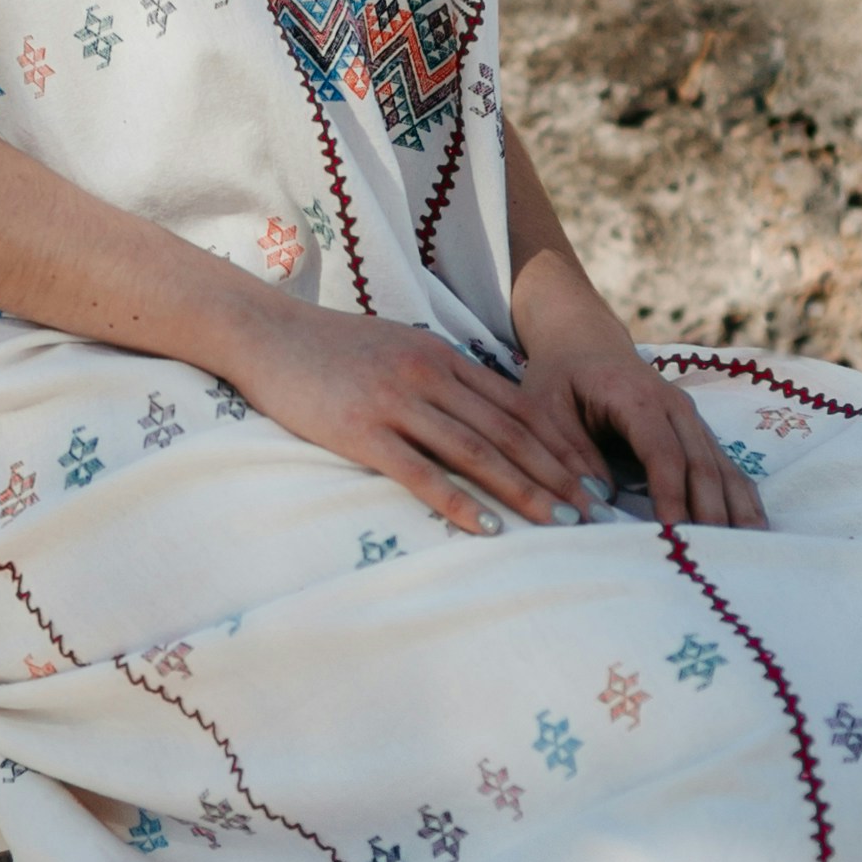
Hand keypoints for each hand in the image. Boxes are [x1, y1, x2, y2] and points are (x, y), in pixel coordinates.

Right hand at [220, 297, 607, 538]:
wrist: (265, 334)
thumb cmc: (330, 347)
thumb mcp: (398, 346)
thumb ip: (441, 374)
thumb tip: (483, 409)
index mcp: (442, 356)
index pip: (518, 406)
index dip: (561, 444)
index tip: (592, 476)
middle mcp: (429, 376)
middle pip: (509, 431)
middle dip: (559, 473)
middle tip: (595, 510)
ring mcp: (396, 402)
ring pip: (476, 452)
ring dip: (524, 490)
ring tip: (560, 522)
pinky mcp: (361, 431)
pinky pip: (420, 472)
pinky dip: (458, 501)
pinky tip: (487, 527)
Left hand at [511, 256, 765, 529]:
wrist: (584, 342)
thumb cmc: (559, 378)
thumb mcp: (544, 409)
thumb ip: (568, 453)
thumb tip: (597, 504)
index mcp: (637, 398)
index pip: (663, 454)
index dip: (671, 497)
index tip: (671, 536)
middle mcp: (675, 406)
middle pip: (702, 465)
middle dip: (709, 515)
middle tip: (711, 560)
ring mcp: (691, 419)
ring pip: (722, 468)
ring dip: (735, 511)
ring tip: (747, 553)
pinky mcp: (697, 432)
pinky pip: (725, 468)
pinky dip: (739, 499)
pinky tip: (752, 530)